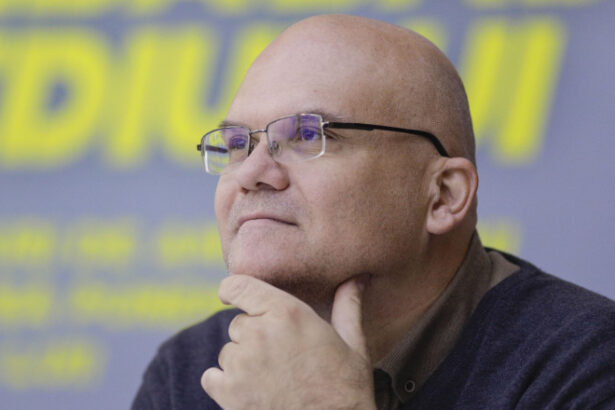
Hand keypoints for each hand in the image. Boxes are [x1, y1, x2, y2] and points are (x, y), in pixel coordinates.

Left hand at [201, 275, 375, 409]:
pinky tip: (251, 392)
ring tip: (272, 379)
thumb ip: (347, 305)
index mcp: (287, 313)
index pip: (240, 286)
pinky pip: (212, 377)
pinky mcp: (229, 393)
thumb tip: (357, 278)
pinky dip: (225, 384)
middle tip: (280, 356)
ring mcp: (242, 364)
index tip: (229, 294)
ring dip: (243, 362)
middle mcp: (260, 333)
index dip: (232, 289)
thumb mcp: (353, 343)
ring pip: (228, 352)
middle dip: (254, 336)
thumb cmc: (346, 388)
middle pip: (238, 324)